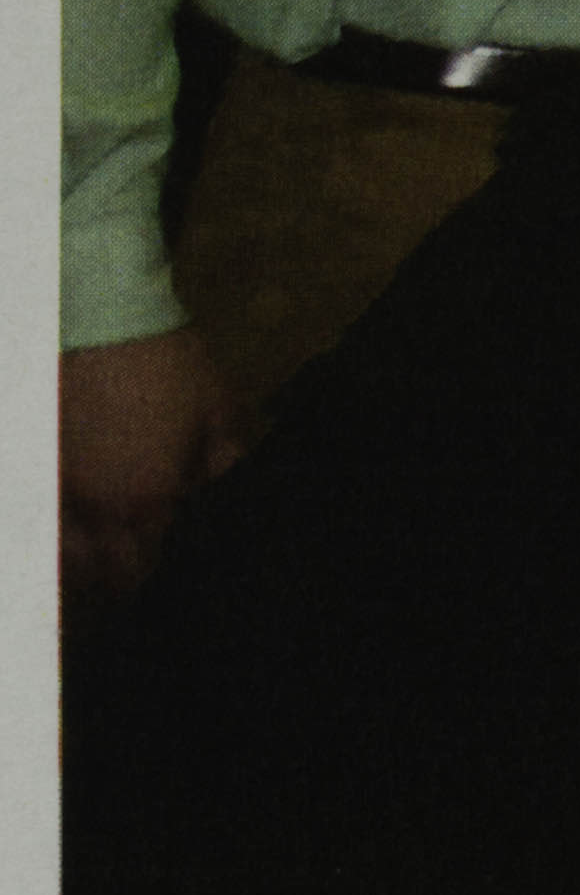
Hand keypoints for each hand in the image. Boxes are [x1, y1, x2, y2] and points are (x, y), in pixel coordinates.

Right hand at [60, 328, 238, 605]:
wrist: (101, 315)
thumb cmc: (168, 363)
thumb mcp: (218, 410)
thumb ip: (227, 464)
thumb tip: (228, 497)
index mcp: (150, 497)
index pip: (150, 567)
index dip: (160, 578)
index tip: (169, 576)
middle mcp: (99, 504)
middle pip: (106, 572)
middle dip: (127, 579)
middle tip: (143, 573)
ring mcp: (59, 486)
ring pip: (67, 554)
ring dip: (89, 564)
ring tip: (108, 560)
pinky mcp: (36, 464)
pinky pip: (44, 518)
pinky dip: (59, 533)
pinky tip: (75, 532)